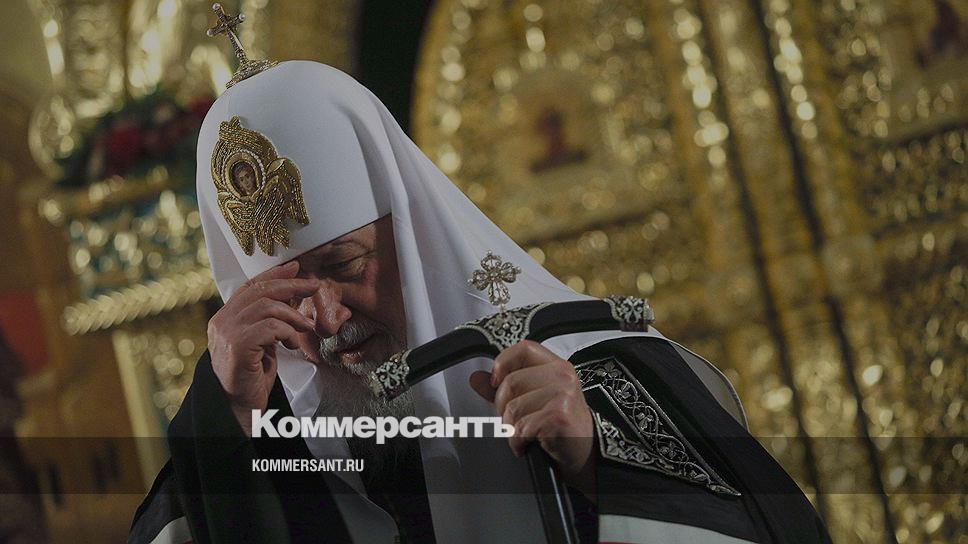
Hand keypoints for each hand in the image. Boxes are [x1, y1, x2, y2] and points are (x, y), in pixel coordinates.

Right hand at [207, 261, 318, 435]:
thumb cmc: (253, 374)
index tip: (296, 267)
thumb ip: (270, 318)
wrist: (240, 405)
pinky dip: (287, 332)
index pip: (250, 286)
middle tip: (313, 286)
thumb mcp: (263, 340)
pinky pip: (270, 327)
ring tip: (304, 326)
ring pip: (267, 307)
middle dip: (291, 285)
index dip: (274, 274)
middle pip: (260, 291)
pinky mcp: (237, 345)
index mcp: (225, 317)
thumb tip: (291, 293)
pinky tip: (291, 344)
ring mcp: (227, 332)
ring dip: (292, 315)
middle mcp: (221, 321)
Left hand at [469, 340, 595, 496]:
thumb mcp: (534, 399)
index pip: (523, 349)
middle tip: (515, 420)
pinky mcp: (559, 417)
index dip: (503, 363)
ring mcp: (563, 395)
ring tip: (524, 434)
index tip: (496, 382)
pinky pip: (521, 427)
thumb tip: (477, 378)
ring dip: (510, 429)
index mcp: (557, 365)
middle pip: (510, 382)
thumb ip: (503, 387)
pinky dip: (518, 442)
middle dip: (502, 407)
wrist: (586, 453)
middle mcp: (562, 376)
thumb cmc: (560, 425)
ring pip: (513, 408)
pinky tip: (528, 444)